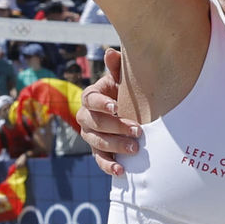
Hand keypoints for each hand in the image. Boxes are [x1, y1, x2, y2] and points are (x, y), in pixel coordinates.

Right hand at [77, 48, 138, 175]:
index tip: (116, 107)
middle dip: (116, 127)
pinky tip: (121, 171)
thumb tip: (111, 52)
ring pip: (97, 142)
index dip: (102, 103)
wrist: (128, 108)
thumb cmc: (124, 91)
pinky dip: (109, 166)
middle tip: (138, 130)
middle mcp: (86, 117)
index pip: (90, 100)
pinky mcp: (97, 150)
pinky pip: (99, 159)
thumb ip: (116, 68)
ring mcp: (90, 135)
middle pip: (95, 123)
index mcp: (90, 97)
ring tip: (135, 149)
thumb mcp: (122, 79)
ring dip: (116, 146)